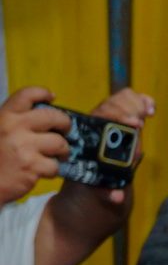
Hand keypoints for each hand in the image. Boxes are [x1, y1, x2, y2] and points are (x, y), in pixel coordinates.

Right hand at [0, 88, 70, 205]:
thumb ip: (16, 121)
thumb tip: (45, 115)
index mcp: (5, 116)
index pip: (27, 94)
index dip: (42, 93)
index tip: (51, 97)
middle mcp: (14, 127)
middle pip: (54, 116)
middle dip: (65, 124)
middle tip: (65, 131)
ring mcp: (24, 146)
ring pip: (60, 143)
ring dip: (62, 151)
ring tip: (56, 155)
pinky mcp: (32, 166)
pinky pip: (55, 165)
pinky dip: (52, 170)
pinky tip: (43, 171)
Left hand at [70, 88, 154, 208]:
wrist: (94, 175)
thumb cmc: (96, 181)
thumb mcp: (100, 188)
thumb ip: (108, 193)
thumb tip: (117, 197)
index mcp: (91, 137)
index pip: (103, 118)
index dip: (120, 118)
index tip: (137, 125)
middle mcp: (99, 123)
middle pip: (113, 105)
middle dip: (129, 109)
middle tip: (143, 121)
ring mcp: (111, 118)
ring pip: (120, 100)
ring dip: (136, 103)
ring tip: (149, 112)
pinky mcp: (123, 117)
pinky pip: (128, 102)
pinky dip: (141, 101)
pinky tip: (151, 108)